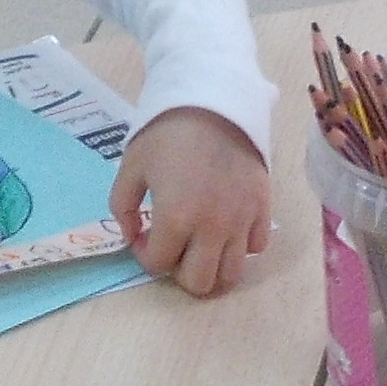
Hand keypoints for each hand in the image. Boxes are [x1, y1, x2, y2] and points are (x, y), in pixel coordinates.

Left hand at [111, 108, 270, 298]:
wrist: (215, 101)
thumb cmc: (166, 132)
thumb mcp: (131, 167)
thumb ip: (123, 208)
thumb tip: (134, 235)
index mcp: (177, 217)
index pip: (159, 264)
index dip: (145, 255)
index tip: (143, 235)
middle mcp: (214, 227)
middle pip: (199, 283)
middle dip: (179, 272)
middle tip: (172, 247)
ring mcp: (243, 220)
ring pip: (231, 274)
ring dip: (210, 266)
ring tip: (199, 245)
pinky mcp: (263, 208)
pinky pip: (255, 247)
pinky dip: (238, 247)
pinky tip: (224, 227)